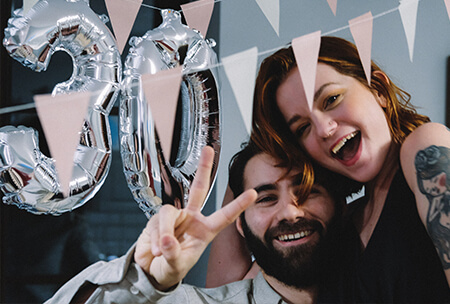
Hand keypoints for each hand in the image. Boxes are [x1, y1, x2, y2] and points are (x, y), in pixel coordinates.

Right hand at [134, 146, 256, 290]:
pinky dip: (155, 237)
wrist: (149, 271)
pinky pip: (156, 222)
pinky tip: (154, 250)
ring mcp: (174, 217)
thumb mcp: (176, 266)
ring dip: (164, 231)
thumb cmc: (170, 268)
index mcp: (205, 230)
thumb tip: (167, 240)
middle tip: (208, 150)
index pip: (225, 216)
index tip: (253, 193)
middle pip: (198, 189)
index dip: (238, 205)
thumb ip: (173, 254)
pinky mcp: (156, 218)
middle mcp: (191, 219)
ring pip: (169, 212)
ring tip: (161, 249)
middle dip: (203, 168)